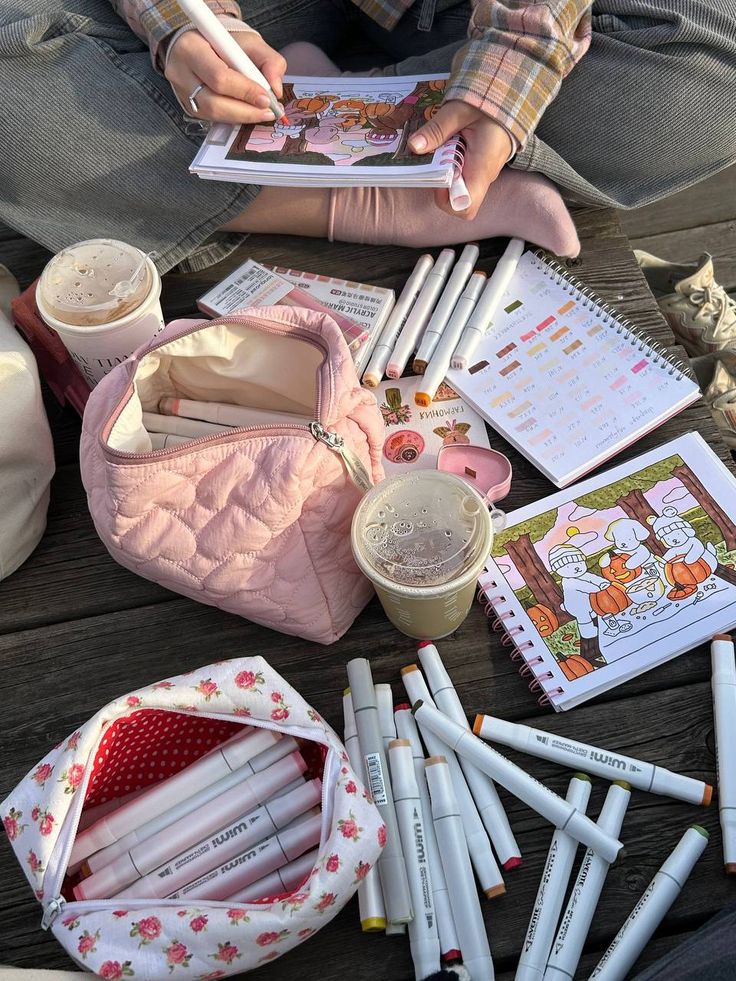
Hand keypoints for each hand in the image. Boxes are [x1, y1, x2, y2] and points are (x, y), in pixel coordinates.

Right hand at [165, 30, 285, 123]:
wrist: (202, 43)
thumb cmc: (225, 41)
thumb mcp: (250, 41)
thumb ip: (269, 60)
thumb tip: (276, 89)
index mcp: (191, 48)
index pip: (219, 77)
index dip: (245, 91)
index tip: (266, 97)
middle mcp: (181, 72)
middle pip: (214, 102)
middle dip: (245, 110)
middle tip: (267, 111)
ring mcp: (182, 92)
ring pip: (213, 114)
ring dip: (241, 117)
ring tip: (261, 113)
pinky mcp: (189, 106)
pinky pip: (212, 118)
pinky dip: (233, 117)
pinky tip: (247, 112)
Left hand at [409, 100, 512, 219]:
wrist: (510, 97)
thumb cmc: (488, 103)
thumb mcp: (458, 111)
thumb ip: (437, 129)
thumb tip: (414, 146)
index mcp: (482, 167)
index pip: (465, 206)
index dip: (446, 200)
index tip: (438, 178)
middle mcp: (484, 177)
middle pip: (458, 202)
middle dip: (441, 187)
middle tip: (435, 160)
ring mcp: (482, 174)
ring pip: (458, 190)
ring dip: (444, 174)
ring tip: (442, 149)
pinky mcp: (478, 168)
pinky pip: (462, 178)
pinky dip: (450, 167)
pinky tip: (447, 148)